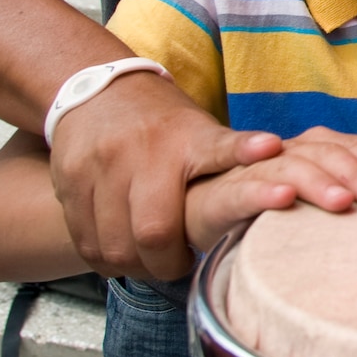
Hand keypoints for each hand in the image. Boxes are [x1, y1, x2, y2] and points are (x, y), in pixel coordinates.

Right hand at [48, 71, 281, 280]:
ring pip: (115, 246)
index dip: (248, 160)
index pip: (221, 151)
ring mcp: (100, 166)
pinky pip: (85, 242)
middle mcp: (141, 151)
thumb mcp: (204, 133)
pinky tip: (123, 255)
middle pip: (154, 231)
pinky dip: (106, 259)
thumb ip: (234, 162)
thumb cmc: (165, 124)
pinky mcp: (68, 181)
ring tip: (152, 263)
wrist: (99, 91)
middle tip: (181, 264)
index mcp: (188, 138)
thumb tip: (289, 191)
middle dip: (169, 261)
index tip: (284, 189)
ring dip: (136, 266)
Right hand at [184, 124, 356, 250]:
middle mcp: (286, 151)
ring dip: (318, 183)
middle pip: (325, 155)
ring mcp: (255, 171)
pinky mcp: (225, 196)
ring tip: (343, 203)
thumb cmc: (273, 192)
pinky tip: (284, 199)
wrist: (207, 209)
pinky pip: (245, 191)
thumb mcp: (321, 176)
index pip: (350, 146)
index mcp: (311, 146)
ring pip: (290, 169)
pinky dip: (264, 192)